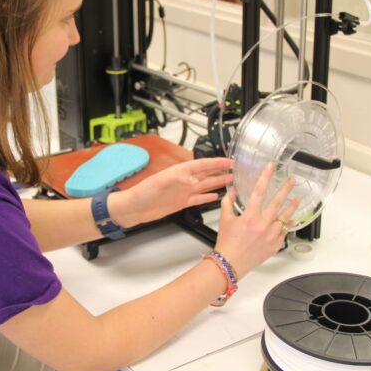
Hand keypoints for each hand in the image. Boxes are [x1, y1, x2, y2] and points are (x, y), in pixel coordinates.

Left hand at [109, 157, 233, 226]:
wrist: (133, 208)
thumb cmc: (142, 193)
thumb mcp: (160, 182)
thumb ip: (178, 179)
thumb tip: (194, 178)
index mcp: (180, 172)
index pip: (203, 164)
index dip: (217, 162)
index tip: (230, 161)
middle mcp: (183, 180)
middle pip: (207, 173)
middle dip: (222, 170)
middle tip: (236, 170)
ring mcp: (183, 192)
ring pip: (205, 185)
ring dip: (218, 182)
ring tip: (231, 181)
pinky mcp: (181, 202)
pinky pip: (198, 198)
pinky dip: (207, 197)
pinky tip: (215, 196)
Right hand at [214, 162, 298, 276]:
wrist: (230, 264)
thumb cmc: (226, 243)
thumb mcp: (224, 219)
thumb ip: (228, 202)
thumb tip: (232, 191)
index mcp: (250, 216)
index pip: (259, 191)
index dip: (266, 176)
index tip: (271, 167)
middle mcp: (262, 225)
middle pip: (277, 202)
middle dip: (286, 189)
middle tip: (292, 181)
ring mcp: (270, 236)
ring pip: (285, 218)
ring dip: (291, 207)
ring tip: (296, 199)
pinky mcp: (274, 245)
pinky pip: (284, 232)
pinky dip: (286, 225)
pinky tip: (289, 220)